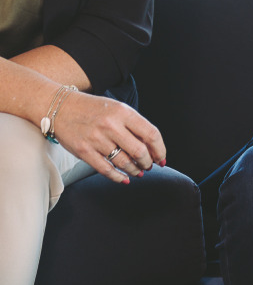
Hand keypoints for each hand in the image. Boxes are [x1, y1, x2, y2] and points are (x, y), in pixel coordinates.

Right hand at [50, 90, 166, 182]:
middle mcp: (111, 125)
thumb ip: (134, 126)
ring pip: (124, 162)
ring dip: (135, 170)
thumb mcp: (118, 109)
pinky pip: (106, 169)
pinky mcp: (83, 151)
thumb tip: (152, 149)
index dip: (160, 150)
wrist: (60, 107)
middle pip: (139, 151)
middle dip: (148, 162)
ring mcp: (96, 139)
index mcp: (123, 112)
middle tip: (148, 166)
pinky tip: (124, 178)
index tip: (161, 158)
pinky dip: (118, 177)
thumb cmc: (94, 109)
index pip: (151, 134)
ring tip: (138, 171)